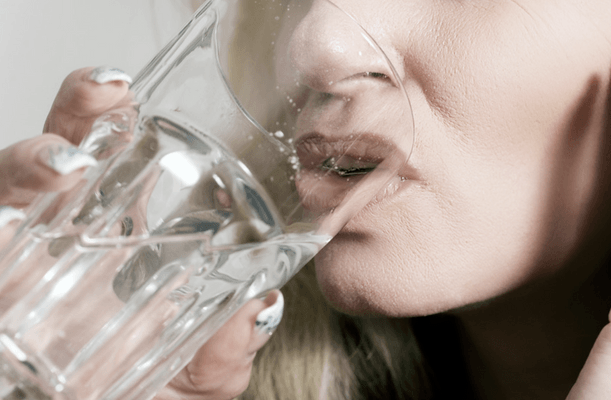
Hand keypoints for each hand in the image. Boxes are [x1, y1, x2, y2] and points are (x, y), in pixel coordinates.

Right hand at [0, 67, 277, 398]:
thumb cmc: (148, 394)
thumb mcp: (200, 377)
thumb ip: (227, 348)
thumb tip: (260, 308)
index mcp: (126, 244)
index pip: (127, 168)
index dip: (131, 124)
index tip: (147, 95)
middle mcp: (70, 239)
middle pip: (65, 154)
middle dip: (79, 112)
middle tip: (111, 92)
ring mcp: (25, 260)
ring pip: (12, 185)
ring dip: (30, 162)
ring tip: (64, 166)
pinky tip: (13, 217)